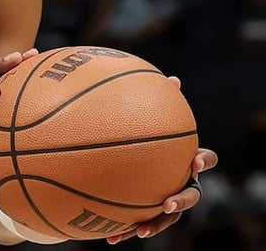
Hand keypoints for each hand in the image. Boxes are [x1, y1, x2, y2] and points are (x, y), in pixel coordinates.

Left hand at [106, 76, 218, 244]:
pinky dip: (128, 229)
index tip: (195, 164)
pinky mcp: (148, 212)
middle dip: (181, 199)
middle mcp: (181, 181)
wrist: (132, 161)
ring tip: (141, 229)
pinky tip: (109, 237)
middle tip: (167, 201)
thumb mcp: (152, 117)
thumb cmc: (148, 134)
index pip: (204, 159)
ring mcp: (167, 199)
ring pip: (169, 216)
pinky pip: (142, 223)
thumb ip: (160, 101)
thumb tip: (173, 78)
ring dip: (157, 224)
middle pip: (191, 195)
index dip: (203, 162)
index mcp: (185, 159)